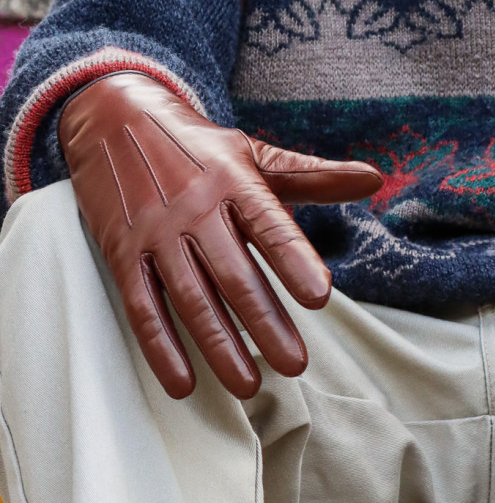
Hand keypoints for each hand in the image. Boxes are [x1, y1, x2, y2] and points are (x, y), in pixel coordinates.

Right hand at [58, 72, 381, 397]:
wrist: (111, 116)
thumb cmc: (198, 148)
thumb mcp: (253, 154)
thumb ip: (313, 176)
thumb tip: (374, 178)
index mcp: (234, 183)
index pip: (270, 226)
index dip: (294, 261)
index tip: (319, 297)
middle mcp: (195, 209)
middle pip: (233, 274)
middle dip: (265, 323)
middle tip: (295, 365)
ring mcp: (156, 234)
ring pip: (191, 298)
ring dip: (219, 345)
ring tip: (249, 386)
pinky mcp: (124, 254)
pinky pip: (142, 306)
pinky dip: (161, 347)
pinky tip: (183, 383)